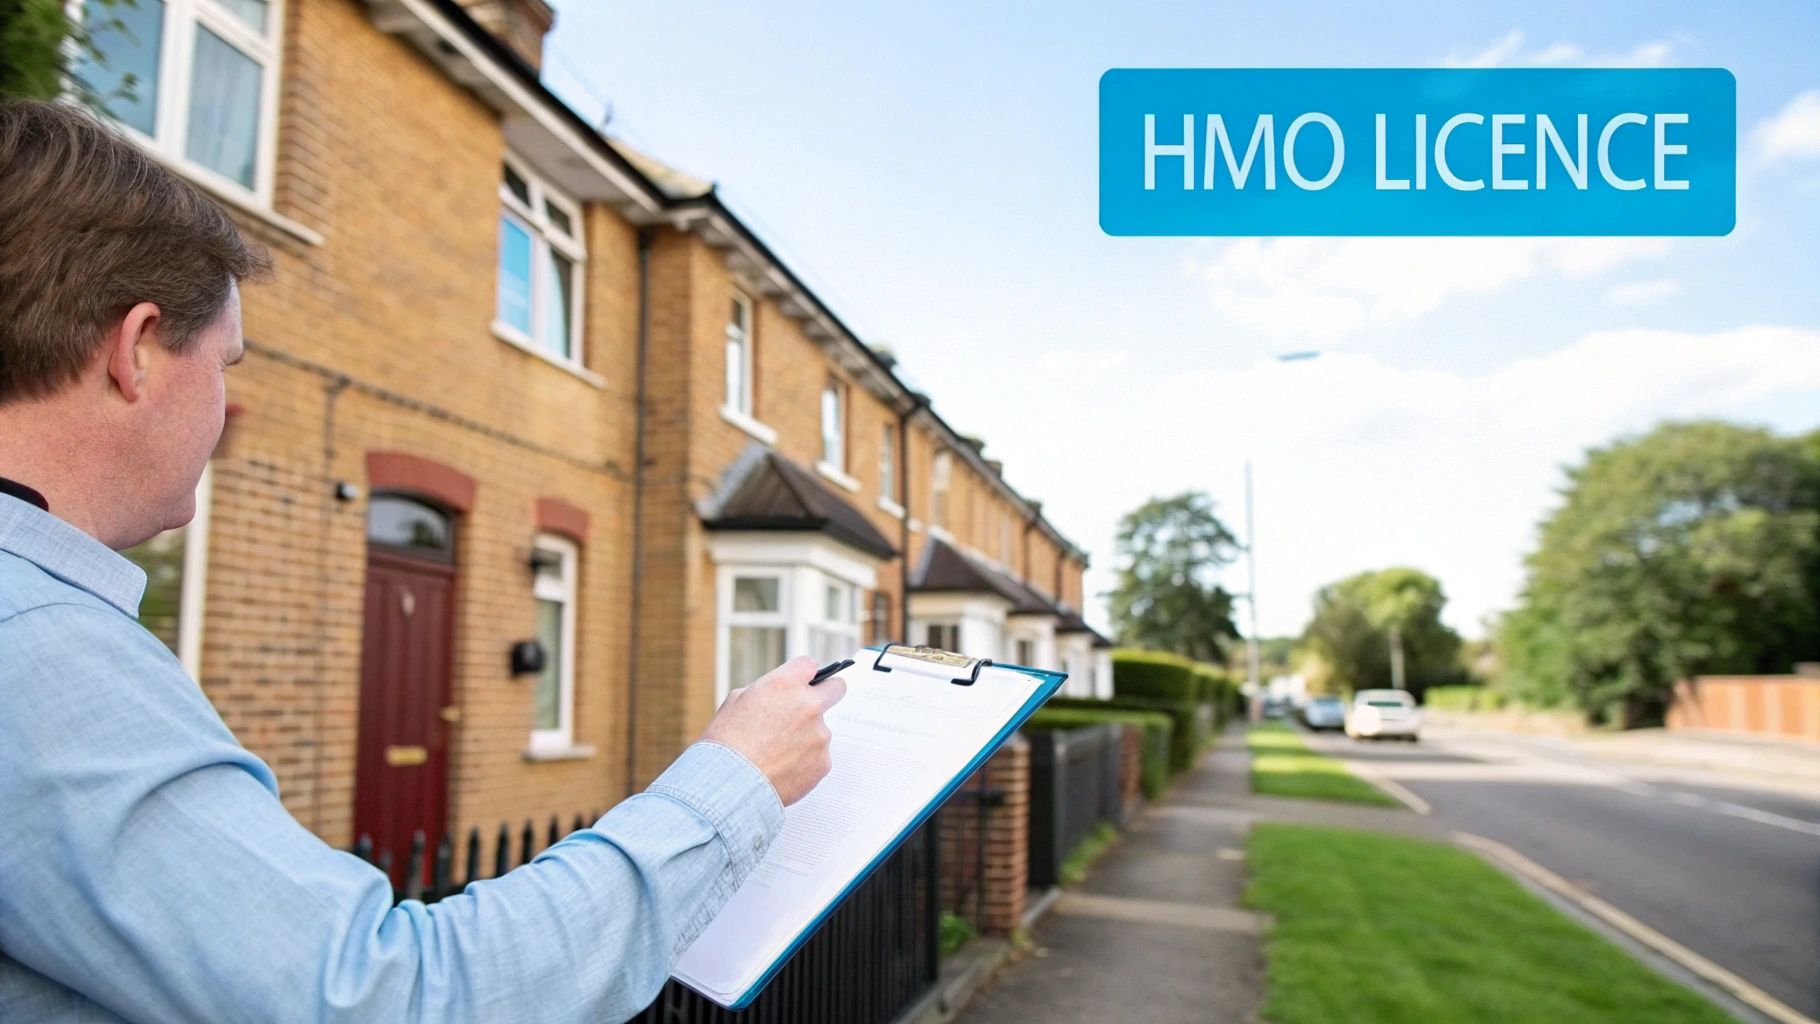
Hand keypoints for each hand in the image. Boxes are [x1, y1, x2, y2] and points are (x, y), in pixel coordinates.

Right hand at [698, 655, 847, 804]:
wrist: (728, 786)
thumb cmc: (725, 743)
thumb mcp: (737, 702)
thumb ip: (766, 692)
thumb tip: (781, 695)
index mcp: (785, 685)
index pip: (809, 665)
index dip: (802, 674)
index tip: (801, 682)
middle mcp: (808, 705)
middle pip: (836, 688)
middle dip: (827, 693)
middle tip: (813, 706)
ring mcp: (820, 735)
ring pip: (821, 730)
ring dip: (806, 737)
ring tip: (777, 754)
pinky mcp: (824, 762)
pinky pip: (818, 757)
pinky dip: (804, 762)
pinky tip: (782, 769)